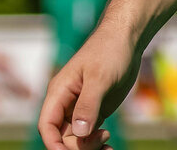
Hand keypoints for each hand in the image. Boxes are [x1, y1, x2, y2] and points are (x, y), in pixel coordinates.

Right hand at [38, 27, 139, 149]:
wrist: (128, 37)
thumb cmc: (110, 49)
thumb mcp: (100, 77)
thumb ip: (88, 104)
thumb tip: (78, 133)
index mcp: (60, 92)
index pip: (47, 126)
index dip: (54, 144)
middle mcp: (67, 103)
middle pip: (62, 137)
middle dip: (78, 146)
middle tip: (102, 138)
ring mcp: (81, 108)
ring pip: (76, 140)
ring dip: (89, 148)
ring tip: (108, 147)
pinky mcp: (95, 111)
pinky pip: (89, 135)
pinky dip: (97, 144)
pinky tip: (109, 147)